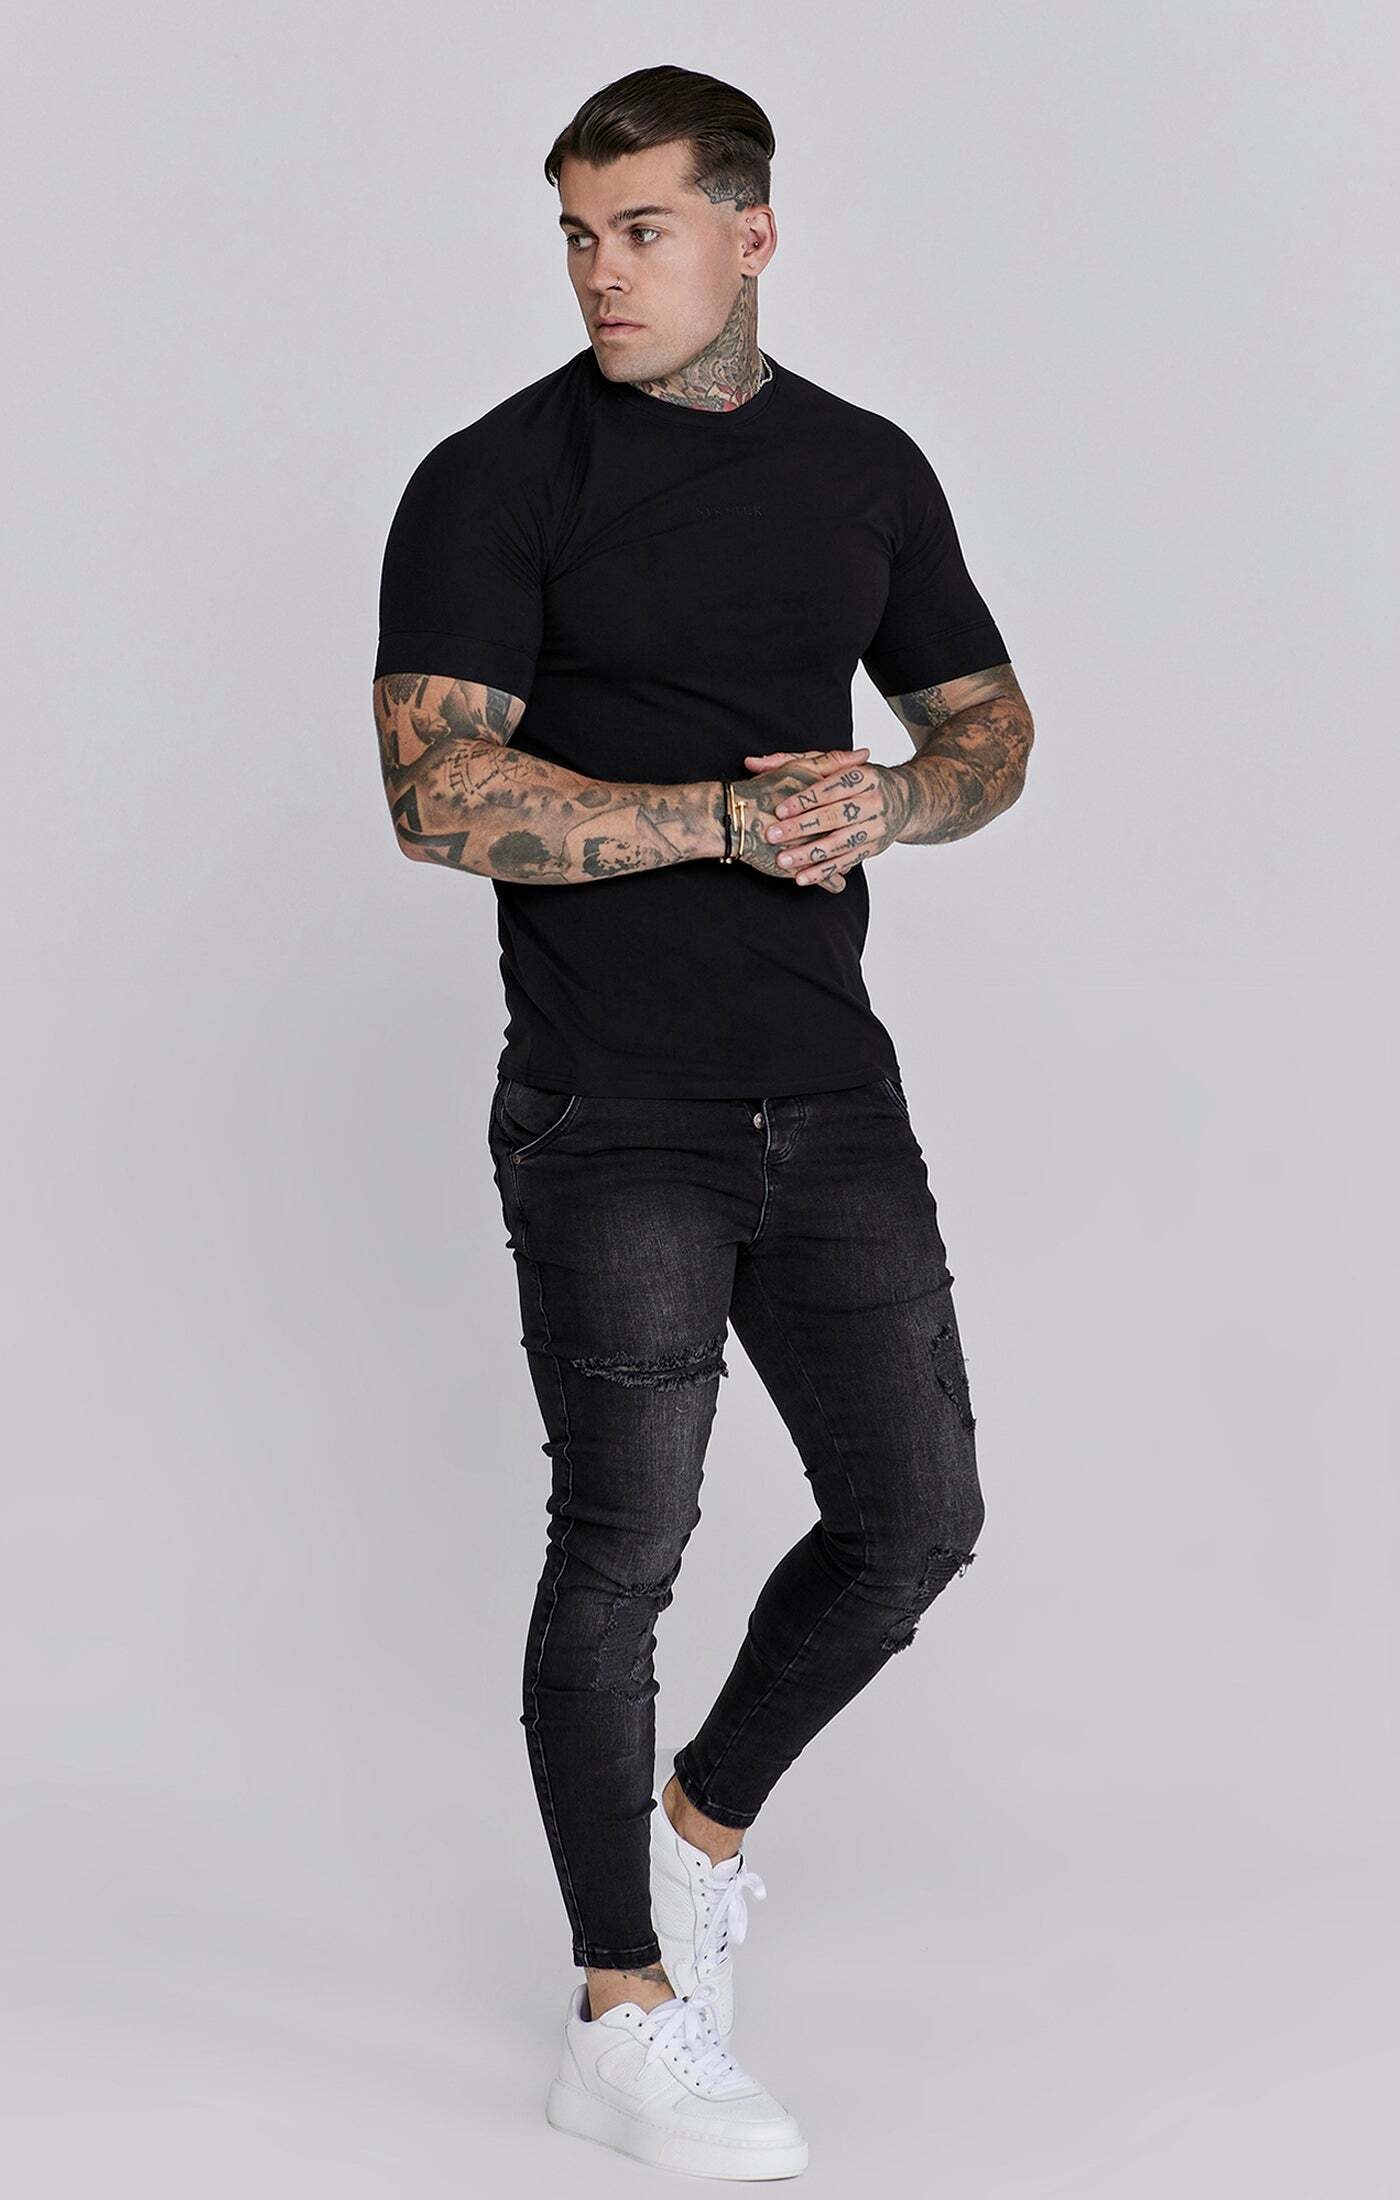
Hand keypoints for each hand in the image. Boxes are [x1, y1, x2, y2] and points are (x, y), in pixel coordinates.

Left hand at [742, 747, 908, 886]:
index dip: (805, 799)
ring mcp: (876, 827)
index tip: (779, 810)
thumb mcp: (830, 765)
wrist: (905, 800)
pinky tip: (801, 878)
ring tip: (783, 860)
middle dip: (802, 827)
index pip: (831, 788)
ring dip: (810, 854)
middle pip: (835, 816)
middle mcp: (873, 801)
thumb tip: (752, 762)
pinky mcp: (874, 848)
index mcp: (864, 775)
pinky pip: (846, 861)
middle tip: (773, 834)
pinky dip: (823, 871)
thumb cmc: (855, 780)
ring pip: (840, 843)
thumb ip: (790, 761)